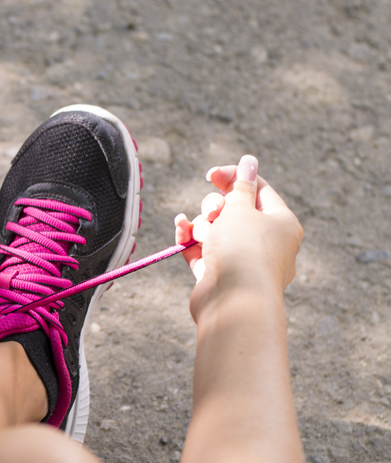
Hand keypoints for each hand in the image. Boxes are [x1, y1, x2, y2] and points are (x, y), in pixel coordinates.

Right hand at [173, 155, 302, 320]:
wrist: (233, 301)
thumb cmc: (244, 250)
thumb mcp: (241, 209)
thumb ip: (240, 185)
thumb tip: (249, 161)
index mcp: (281, 223)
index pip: (258, 190)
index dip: (234, 178)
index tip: (211, 174)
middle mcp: (264, 242)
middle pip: (234, 209)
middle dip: (216, 206)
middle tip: (214, 213)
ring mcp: (240, 259)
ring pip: (215, 229)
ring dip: (203, 225)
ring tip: (202, 235)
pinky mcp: (217, 273)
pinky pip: (201, 248)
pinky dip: (191, 238)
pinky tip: (181, 229)